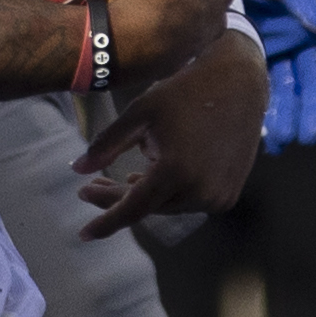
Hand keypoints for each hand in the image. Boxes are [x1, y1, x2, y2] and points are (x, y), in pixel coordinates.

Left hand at [75, 26, 263, 237]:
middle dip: (119, 198)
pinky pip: (190, 201)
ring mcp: (218, 195)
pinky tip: (157, 175)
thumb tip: (76, 170)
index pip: (133, 208)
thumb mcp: (140, 113)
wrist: (239, 82)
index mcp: (176, 170)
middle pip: (149, 207)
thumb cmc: (184, 91)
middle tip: (91, 187)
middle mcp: (200, 189)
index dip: (106, 222)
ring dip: (147, 193)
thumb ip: (107, 144)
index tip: (84, 234)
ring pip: (169, 206)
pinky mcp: (229, 194)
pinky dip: (172, 192)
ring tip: (131, 175)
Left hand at [238, 0, 315, 147]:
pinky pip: (266, 84)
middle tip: (306, 137)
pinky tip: (260, 131)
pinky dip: (266, 106)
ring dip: (288, 116)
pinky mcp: (258, 51)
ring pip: (290, 89)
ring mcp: (283, 47)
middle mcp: (308, 37)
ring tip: (280, 142)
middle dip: (313, 110)